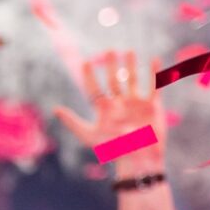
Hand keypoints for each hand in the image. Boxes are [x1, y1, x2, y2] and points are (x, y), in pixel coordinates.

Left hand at [54, 50, 165, 179]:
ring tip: (129, 51)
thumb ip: (73, 122)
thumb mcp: (90, 135)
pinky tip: (153, 60)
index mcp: (105, 110)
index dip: (89, 77)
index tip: (85, 63)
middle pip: (114, 81)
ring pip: (132, 80)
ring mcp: (136, 104)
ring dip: (131, 66)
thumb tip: (55, 109)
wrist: (139, 158)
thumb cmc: (113, 150)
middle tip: (109, 51)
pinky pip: (154, 86)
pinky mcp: (152, 106)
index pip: (94, 90)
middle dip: (112, 66)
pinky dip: (154, 74)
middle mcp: (119, 104)